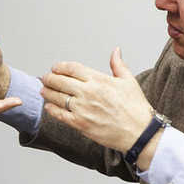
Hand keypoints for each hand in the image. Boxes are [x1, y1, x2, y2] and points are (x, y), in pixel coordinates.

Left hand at [40, 48, 155, 159]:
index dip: (60, 67)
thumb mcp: (128, 81)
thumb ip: (118, 65)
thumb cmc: (135, 108)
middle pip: (61, 81)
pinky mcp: (80, 124)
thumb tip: (115, 51)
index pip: (72, 68)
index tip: (55, 67)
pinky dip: (52, 109)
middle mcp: (88, 92)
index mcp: (99, 80)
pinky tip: (48, 106)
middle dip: (50, 78)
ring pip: (57, 97)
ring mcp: (82, 108)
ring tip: (43, 89)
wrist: (139, 133)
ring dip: (48, 92)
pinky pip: (60, 115)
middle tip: (45, 78)